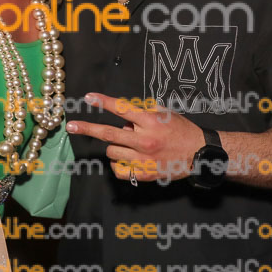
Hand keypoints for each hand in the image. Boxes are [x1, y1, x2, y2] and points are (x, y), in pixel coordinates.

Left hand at [65, 93, 204, 182]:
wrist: (200, 154)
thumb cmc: (181, 130)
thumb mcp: (165, 113)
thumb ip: (143, 111)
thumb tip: (123, 112)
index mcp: (150, 121)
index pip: (122, 109)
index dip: (103, 102)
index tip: (88, 97)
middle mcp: (145, 139)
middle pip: (108, 134)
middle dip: (87, 129)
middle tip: (71, 126)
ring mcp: (143, 159)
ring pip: (112, 151)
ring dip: (115, 146)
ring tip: (129, 144)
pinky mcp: (144, 174)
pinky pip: (118, 169)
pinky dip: (118, 163)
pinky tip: (127, 158)